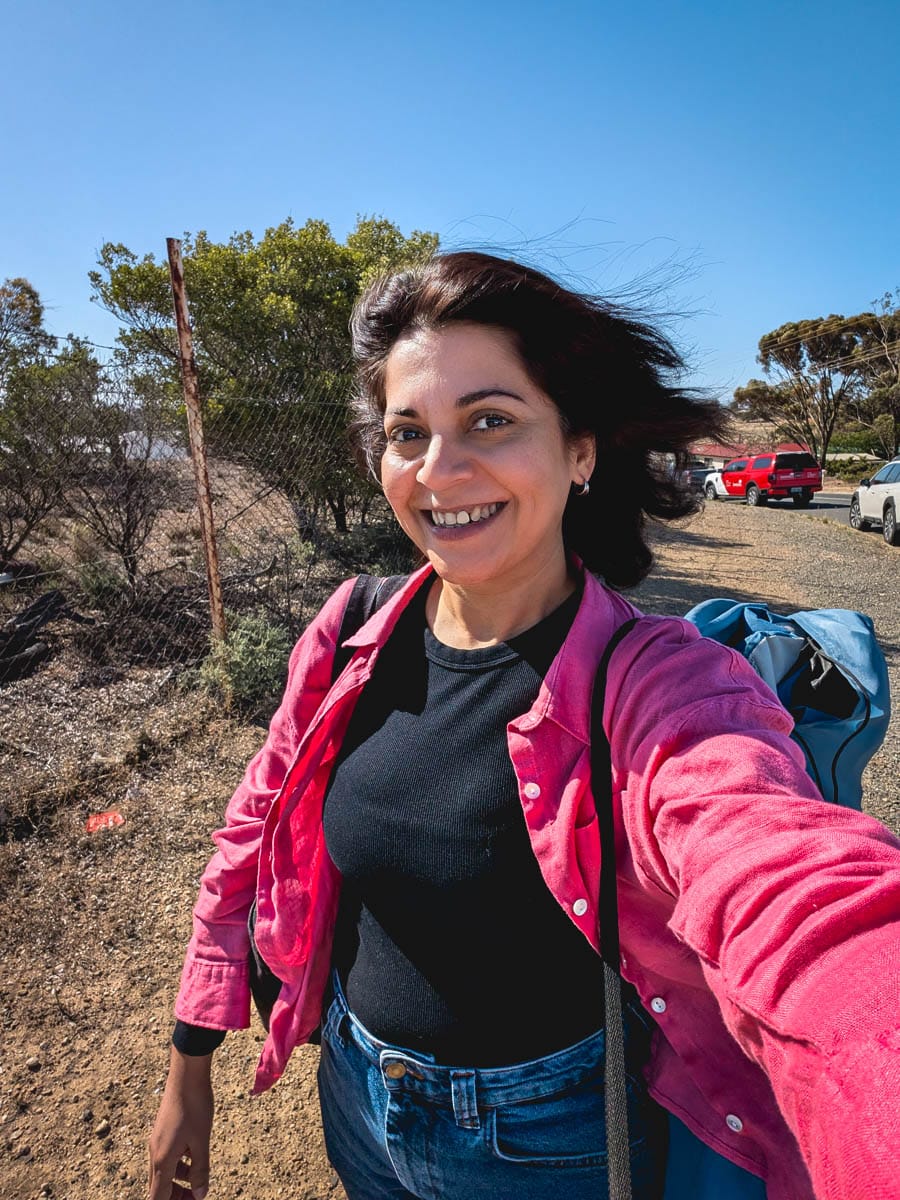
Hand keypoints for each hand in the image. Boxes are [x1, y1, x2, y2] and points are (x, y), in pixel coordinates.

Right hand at [147, 1048, 214, 1199]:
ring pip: (163, 1171)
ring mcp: (157, 1141)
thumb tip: (200, 1195)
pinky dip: (178, 1164)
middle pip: (158, 1188)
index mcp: (162, 1159)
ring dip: (178, 1180)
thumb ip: (200, 1170)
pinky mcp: (162, 1131)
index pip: (158, 1198)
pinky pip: (166, 1156)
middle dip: (175, 1196)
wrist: (186, 1075)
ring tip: (198, 1180)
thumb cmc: (195, 1106)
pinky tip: (194, 1156)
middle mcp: (155, 1152)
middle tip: (195, 1197)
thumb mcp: (201, 1140)